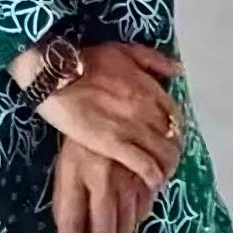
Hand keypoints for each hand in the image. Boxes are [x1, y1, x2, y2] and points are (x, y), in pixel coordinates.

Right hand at [11, 40, 184, 191]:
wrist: (55, 75)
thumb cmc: (85, 61)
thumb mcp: (121, 50)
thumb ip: (152, 59)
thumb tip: (176, 70)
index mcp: (148, 87)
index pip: (174, 114)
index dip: (174, 128)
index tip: (168, 136)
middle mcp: (146, 108)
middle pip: (172, 136)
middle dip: (171, 149)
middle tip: (165, 158)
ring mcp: (132, 127)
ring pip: (163, 153)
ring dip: (166, 166)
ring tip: (161, 173)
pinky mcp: (115, 145)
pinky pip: (145, 166)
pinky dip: (152, 176)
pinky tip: (152, 182)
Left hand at [52, 136, 158, 232]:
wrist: (104, 97)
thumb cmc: (78, 136)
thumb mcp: (64, 165)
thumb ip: (67, 198)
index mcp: (74, 176)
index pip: (69, 225)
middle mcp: (101, 181)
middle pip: (103, 232)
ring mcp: (126, 177)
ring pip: (128, 224)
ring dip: (119, 232)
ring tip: (112, 230)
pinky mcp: (147, 171)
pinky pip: (146, 207)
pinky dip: (137, 215)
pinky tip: (129, 208)